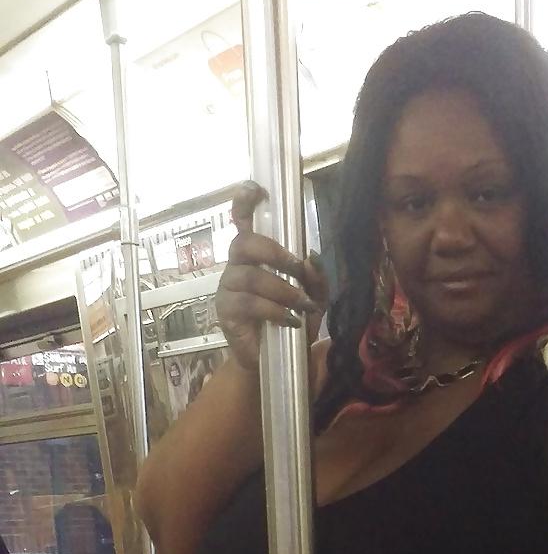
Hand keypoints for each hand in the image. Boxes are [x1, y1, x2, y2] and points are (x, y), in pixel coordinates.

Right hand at [216, 182, 329, 372]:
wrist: (274, 364)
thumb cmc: (289, 324)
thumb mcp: (312, 300)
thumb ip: (316, 279)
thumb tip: (311, 257)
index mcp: (254, 256)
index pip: (242, 221)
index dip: (244, 202)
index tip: (256, 190)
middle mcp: (237, 267)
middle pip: (244, 243)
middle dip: (275, 253)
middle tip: (298, 270)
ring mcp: (228, 288)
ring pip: (251, 277)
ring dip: (283, 290)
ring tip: (302, 306)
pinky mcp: (226, 312)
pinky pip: (250, 303)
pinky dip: (275, 311)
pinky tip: (290, 322)